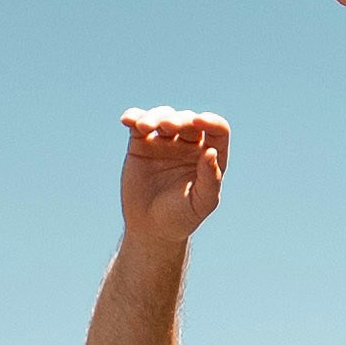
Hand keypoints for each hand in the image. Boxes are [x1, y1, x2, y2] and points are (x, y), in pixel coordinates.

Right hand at [117, 108, 227, 239]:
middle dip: (178, 119)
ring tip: (144, 128)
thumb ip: (210, 179)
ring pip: (163, 116)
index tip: (199, 121)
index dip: (211, 121)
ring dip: (155, 116)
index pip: (217, 130)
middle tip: (168, 127)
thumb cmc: (182, 217)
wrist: (151, 228)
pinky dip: (134, 117)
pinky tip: (127, 120)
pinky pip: (138, 124)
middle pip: (188, 119)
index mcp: (209, 156)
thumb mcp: (201, 203)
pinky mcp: (141, 143)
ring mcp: (165, 142)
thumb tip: (211, 152)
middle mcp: (189, 144)